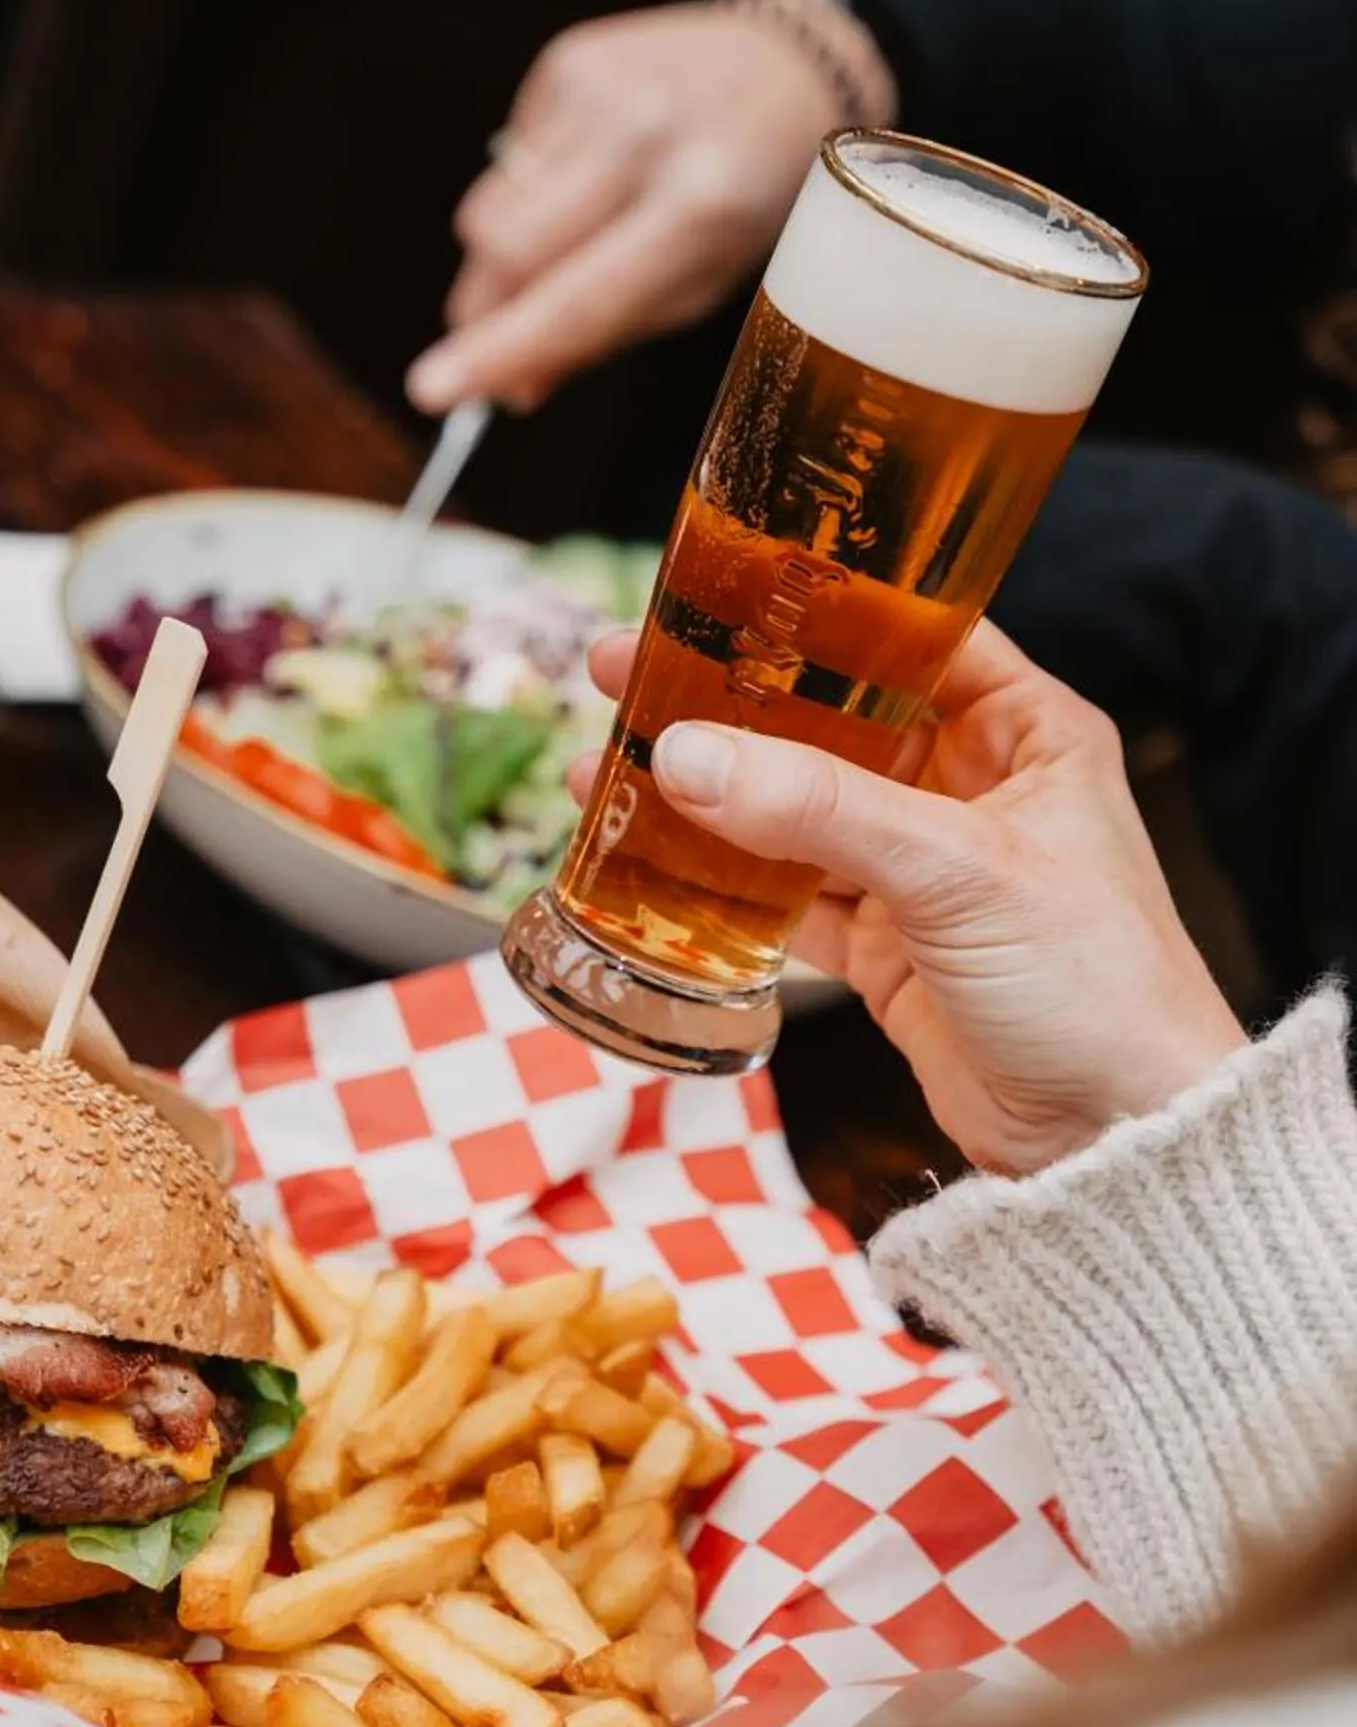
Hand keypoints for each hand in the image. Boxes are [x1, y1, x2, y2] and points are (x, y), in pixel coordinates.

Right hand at [407, 0, 878, 413]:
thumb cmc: (748, 198)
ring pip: (491, 209)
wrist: (786, 67)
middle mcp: (646, 139)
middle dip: (486, 309)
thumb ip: (604, 332)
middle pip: (508, 249)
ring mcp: (602, 91)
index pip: (577, 298)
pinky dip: (529, 190)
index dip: (500, 349)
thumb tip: (510, 384)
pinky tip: (585, 176)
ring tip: (566, 242)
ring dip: (504, 254)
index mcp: (701, 208)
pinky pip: (506, 161)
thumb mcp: (702, 283)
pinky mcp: (569, 61)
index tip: (433, 390)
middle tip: (497, 335)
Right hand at [578, 623, 1245, 1175]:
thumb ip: (820, 810)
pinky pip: (784, 893)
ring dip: (708, 790)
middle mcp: (973, 787)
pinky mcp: (885, 947)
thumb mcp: (958, 873)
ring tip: (607, 764)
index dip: (814, 607)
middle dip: (729, 698)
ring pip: (794, 807)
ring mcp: (922, 869)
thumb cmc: (1096, 987)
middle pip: (829, 717)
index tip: (718, 587)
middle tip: (625, 669)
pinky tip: (646, 856)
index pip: (910, 634)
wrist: (1119, 1139)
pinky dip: (719, 881)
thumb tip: (689, 755)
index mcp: (1026, 732)